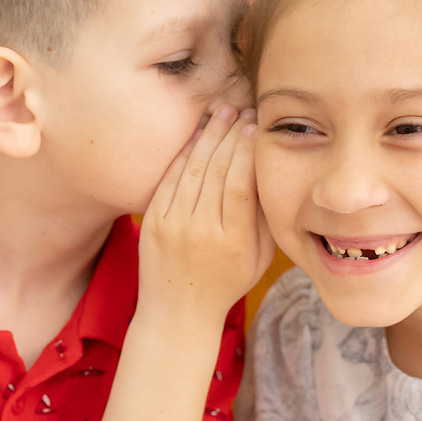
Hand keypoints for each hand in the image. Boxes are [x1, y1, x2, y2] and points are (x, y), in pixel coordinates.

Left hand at [139, 106, 273, 323]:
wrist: (177, 311)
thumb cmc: (227, 282)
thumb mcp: (259, 258)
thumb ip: (265, 217)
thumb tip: (269, 170)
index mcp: (233, 241)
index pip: (242, 183)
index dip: (249, 150)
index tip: (257, 128)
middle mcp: (201, 231)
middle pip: (218, 169)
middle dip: (231, 133)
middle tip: (242, 110)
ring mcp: (173, 225)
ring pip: (193, 168)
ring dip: (209, 135)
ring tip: (222, 112)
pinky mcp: (152, 221)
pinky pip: (171, 178)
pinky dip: (184, 153)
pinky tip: (197, 135)